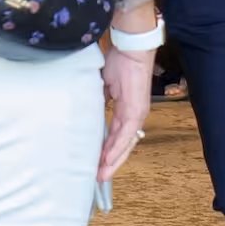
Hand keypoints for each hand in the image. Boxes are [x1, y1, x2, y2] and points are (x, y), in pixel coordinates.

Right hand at [98, 44, 153, 179]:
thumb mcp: (104, 87)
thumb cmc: (119, 62)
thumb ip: (99, 102)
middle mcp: (134, 115)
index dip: (107, 151)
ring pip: (126, 143)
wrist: (130, 46)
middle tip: (98, 179)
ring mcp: (137, 113)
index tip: (96, 165)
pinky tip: (108, 158)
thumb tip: (87, 113)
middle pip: (123, 145)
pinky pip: (126, 133)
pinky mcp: (136, 109)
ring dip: (113, 160)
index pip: (116, 136)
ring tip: (101, 175)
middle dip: (111, 163)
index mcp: (127, 109)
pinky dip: (117, 147)